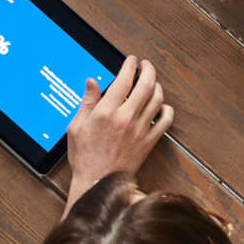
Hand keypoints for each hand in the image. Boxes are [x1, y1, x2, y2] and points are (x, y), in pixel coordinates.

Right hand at [65, 55, 172, 196]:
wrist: (99, 182)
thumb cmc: (85, 157)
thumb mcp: (76, 126)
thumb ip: (87, 102)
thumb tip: (92, 82)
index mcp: (106, 112)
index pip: (123, 80)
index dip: (129, 66)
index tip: (131, 61)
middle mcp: (126, 118)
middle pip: (145, 85)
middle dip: (148, 70)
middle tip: (145, 65)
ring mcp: (140, 130)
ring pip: (157, 100)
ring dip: (157, 86)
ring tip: (152, 82)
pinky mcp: (149, 141)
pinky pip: (166, 121)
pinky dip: (167, 110)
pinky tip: (162, 106)